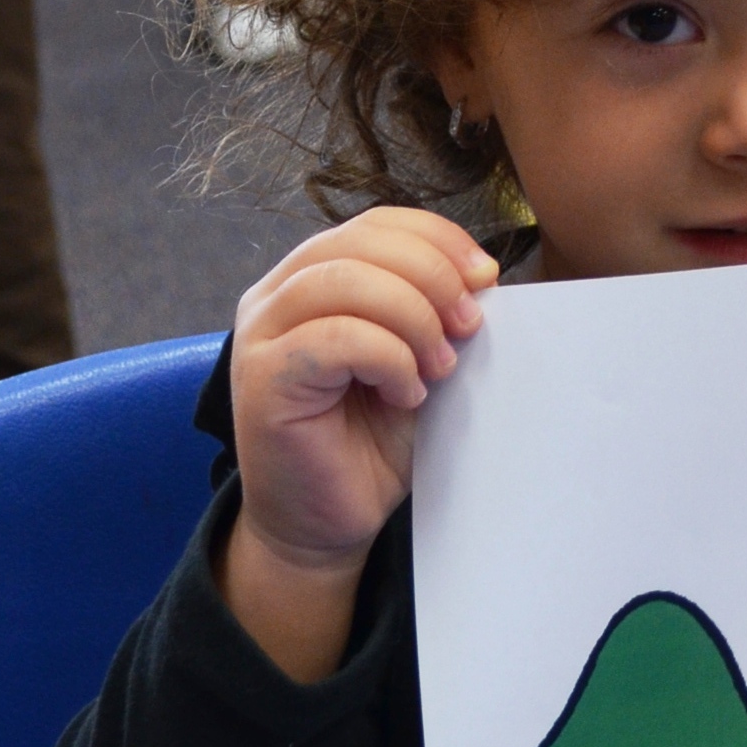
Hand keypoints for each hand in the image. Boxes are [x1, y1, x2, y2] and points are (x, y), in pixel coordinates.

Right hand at [219, 210, 498, 680]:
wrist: (324, 523)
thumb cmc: (369, 444)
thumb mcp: (416, 362)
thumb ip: (433, 314)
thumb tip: (482, 278)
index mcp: (312, 277)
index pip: (377, 223)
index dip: (437, 238)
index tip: (486, 278)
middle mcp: (276, 295)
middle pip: (362, 242)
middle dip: (432, 277)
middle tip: (469, 327)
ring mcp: (261, 333)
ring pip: (346, 282)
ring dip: (412, 319)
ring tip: (439, 367)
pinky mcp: (260, 377)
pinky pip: (336, 338)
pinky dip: (387, 359)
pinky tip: (405, 393)